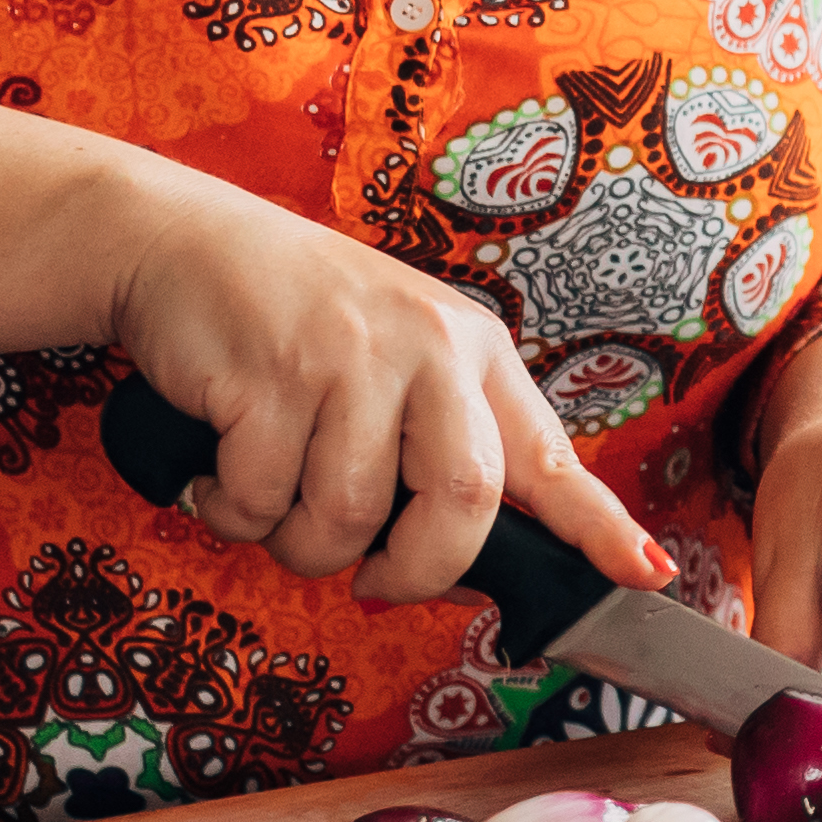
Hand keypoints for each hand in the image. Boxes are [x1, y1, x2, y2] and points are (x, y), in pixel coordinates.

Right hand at [102, 168, 653, 613]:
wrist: (179, 242)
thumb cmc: (292, 320)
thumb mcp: (395, 357)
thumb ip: (437, 446)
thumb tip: (464, 572)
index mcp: (472, 351)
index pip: (550, 456)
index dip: (597, 527)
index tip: (642, 574)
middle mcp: (428, 347)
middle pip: (464, 503)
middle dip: (416, 570)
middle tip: (373, 580)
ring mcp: (350, 357)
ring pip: (348, 521)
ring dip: (298, 542)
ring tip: (268, 492)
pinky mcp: (270, 375)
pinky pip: (262, 502)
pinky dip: (231, 511)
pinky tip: (216, 466)